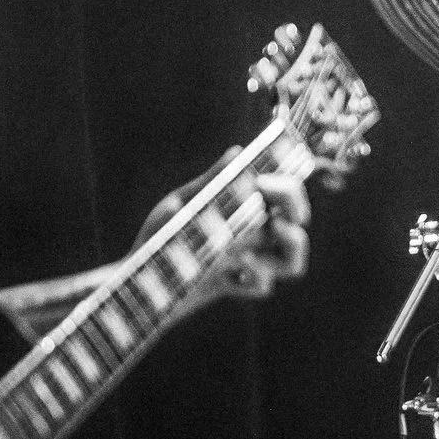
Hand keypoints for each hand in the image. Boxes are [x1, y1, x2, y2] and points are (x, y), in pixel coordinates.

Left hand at [138, 150, 310, 302]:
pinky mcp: (239, 287)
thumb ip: (211, 183)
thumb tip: (237, 152)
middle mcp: (255, 236)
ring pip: (293, 261)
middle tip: (277, 205)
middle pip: (298, 220)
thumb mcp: (181, 205)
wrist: (141, 280)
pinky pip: (263, 286)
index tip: (265, 182)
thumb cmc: (160, 238)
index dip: (288, 186)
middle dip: (296, 206)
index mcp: (245, 210)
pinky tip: (228, 271)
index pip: (283, 194)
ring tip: (266, 234)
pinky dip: (253, 276)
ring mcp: (251, 264)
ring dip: (290, 245)